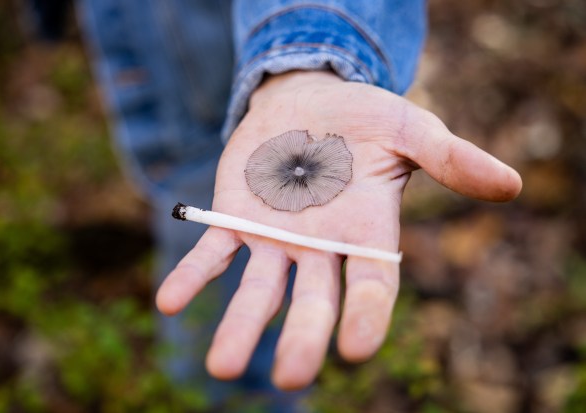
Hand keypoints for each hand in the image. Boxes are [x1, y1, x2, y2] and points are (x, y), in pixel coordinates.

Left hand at [156, 71, 521, 389]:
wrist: (305, 99)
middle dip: (301, 338)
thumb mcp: (410, 129)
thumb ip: (450, 158)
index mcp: (366, 234)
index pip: (371, 287)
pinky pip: (212, 253)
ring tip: (221, 367)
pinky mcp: (235, 220)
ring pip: (259, 291)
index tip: (355, 350)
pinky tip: (170, 302)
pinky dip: (193, 277)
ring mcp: (274, 239)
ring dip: (240, 326)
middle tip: (288, 378)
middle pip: (313, 302)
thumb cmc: (362, 118)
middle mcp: (319, 249)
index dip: (365, 317)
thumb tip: (512, 184)